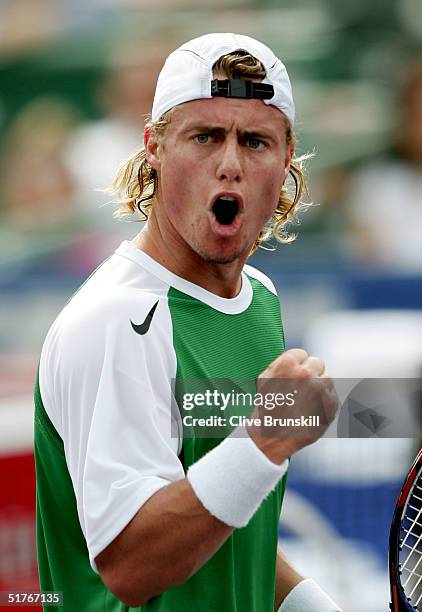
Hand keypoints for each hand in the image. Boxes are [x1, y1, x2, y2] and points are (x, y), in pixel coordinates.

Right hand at [247, 349, 337, 463]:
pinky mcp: (331, 404)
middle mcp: (306, 374)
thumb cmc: (266, 409)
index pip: (301, 354)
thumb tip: (298, 357)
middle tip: (301, 388)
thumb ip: (282, 364)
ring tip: (306, 400)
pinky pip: (332, 396)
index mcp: (288, 364)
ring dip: (319, 385)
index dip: (297, 365)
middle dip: (310, 373)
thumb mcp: (265, 379)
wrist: (272, 438)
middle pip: (317, 363)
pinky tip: (311, 410)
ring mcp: (320, 389)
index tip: (294, 375)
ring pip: (327, 378)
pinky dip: (324, 401)